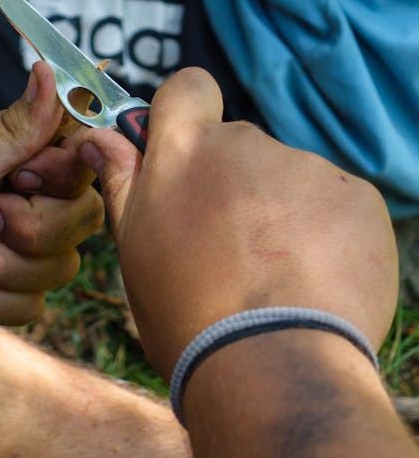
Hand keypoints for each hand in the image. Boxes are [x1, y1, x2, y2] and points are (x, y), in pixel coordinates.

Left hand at [0, 63, 102, 346]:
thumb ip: (15, 128)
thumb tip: (50, 69)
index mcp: (15, 156)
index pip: (81, 160)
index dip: (61, 176)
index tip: (18, 180)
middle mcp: (25, 199)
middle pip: (81, 218)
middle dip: (23, 229)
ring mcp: (19, 250)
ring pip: (59, 268)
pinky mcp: (6, 294)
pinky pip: (33, 307)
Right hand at [77, 68, 397, 379]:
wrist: (272, 369)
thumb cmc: (188, 316)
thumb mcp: (136, 249)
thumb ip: (123, 182)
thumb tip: (98, 136)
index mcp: (184, 152)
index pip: (188, 87)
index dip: (188, 113)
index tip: (189, 155)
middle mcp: (247, 145)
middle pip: (241, 147)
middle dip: (236, 185)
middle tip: (230, 252)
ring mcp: (308, 168)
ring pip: (290, 180)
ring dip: (283, 214)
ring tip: (276, 280)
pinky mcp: (359, 197)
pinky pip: (337, 205)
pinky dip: (328, 235)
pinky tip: (314, 282)